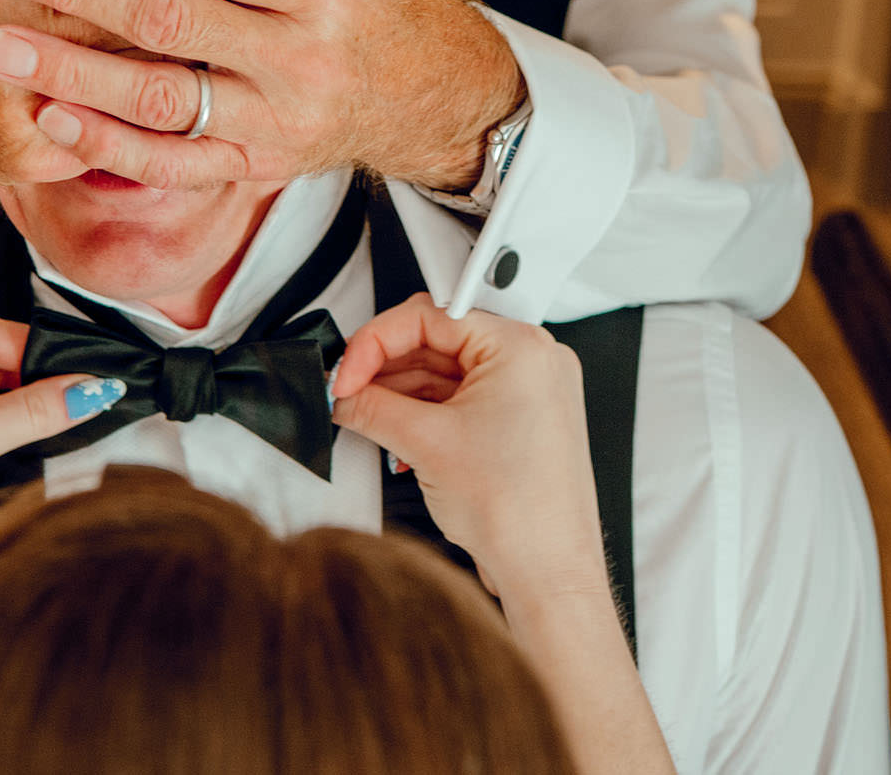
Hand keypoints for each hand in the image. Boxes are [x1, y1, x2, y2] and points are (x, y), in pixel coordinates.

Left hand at [0, 0, 522, 191]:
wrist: (437, 95)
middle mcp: (298, 60)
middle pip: (164, 23)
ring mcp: (276, 123)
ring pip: (159, 102)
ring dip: (72, 76)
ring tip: (0, 50)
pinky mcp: (259, 167)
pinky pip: (174, 164)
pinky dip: (109, 148)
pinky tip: (52, 120)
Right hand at [329, 293, 607, 604]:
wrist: (547, 573)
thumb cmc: (520, 513)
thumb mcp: (425, 443)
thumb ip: (372, 406)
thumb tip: (343, 392)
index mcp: (521, 349)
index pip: (429, 317)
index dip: (375, 342)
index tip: (346, 372)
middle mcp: (532, 363)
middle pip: (436, 342)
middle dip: (384, 369)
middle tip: (347, 392)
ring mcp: (529, 395)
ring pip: (445, 373)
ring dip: (400, 394)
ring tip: (364, 417)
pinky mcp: (520, 423)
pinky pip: (461, 400)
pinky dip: (424, 414)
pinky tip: (394, 433)